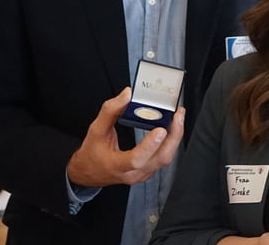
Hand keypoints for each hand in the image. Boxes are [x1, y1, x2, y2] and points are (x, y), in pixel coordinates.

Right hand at [67, 87, 184, 186]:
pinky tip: (172, 128)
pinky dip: (171, 142)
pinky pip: (164, 157)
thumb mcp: (95, 131)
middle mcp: (133, 173)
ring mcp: (143, 174)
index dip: (149, 145)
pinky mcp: (149, 170)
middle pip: (160, 158)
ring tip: (178, 119)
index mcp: (117, 165)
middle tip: (178, 116)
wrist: (89, 172)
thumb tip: (126, 95)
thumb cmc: (91, 153)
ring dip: (175, 137)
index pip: (136, 159)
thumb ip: (110, 111)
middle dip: (173, 136)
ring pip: (166, 158)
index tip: (160, 129)